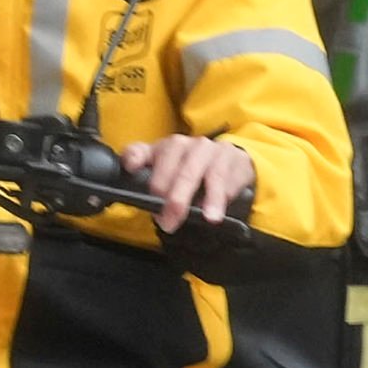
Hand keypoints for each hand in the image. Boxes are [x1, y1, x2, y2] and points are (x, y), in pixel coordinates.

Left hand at [119, 133, 254, 227]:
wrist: (229, 159)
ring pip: (212, 175)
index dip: (153, 182)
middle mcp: (193, 145)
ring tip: (209, 217)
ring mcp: (217, 152)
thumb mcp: (161, 161)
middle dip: (177, 199)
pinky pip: (232, 179)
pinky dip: (226, 196)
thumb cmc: (189, 165)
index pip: (157, 158)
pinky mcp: (237, 161)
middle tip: (170, 222)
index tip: (153, 200)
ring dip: (211, 198)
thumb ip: (138, 159)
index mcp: (170, 145)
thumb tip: (129, 165)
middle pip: (184, 172)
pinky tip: (221, 210)